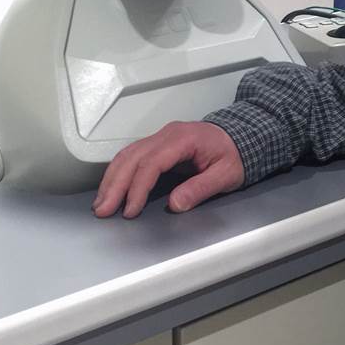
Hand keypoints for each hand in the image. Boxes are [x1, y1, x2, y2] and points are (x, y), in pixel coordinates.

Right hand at [92, 121, 244, 217]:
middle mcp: (168, 134)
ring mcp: (162, 137)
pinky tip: (111, 187)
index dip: (138, 188)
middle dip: (115, 185)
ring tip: (101, 203)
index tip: (130, 210)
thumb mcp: (226, 174)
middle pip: (133, 158)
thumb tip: (174, 204)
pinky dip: (119, 171)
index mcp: (184, 139)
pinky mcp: (159, 143)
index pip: (151, 163)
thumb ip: (200, 188)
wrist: (244, 135)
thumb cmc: (236, 154)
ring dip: (112, 179)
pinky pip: (132, 155)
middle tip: (103, 210)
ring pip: (127, 155)